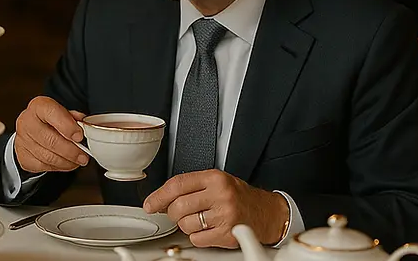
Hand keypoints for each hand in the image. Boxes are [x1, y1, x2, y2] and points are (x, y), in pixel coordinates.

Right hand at [13, 96, 89, 173]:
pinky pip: (42, 166)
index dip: (67, 126)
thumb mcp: (63, 113)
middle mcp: (27, 121)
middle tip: (83, 155)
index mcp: (39, 106)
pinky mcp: (22, 156)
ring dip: (66, 161)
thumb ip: (74, 118)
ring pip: (47, 156)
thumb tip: (84, 125)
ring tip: (77, 161)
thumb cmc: (49, 120)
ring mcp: (22, 139)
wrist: (30, 130)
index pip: (52, 113)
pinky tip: (65, 163)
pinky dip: (58, 167)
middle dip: (70, 150)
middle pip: (50, 140)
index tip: (79, 136)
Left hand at [142, 169, 289, 248]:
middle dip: (173, 213)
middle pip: (178, 207)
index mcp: (215, 178)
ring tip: (200, 220)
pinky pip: (197, 239)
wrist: (267, 213)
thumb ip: (192, 186)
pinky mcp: (226, 234)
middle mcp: (220, 195)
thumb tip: (161, 199)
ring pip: (185, 224)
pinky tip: (209, 229)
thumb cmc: (240, 197)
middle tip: (179, 213)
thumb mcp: (218, 181)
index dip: (158, 196)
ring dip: (187, 225)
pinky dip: (198, 237)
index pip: (177, 184)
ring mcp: (224, 215)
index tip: (150, 204)